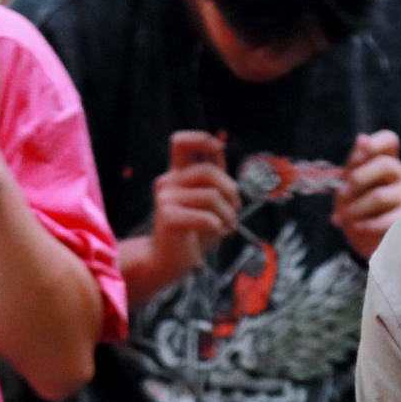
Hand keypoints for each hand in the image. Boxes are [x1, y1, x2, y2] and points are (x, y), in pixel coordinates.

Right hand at [138, 129, 241, 284]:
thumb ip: (212, 174)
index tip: (219, 150)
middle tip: (235, 209)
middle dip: (231, 189)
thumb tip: (219, 143)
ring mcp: (165, 199)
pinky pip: (205, 216)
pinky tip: (217, 232)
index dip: (202, 139)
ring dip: (228, 214)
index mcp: (177, 174)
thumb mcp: (207, 198)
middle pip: (208, 170)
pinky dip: (218, 226)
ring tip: (227, 226)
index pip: (181, 142)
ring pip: (211, 195)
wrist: (168, 261)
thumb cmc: (191, 231)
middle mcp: (168, 182)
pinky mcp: (168, 218)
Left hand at [330, 129, 400, 259]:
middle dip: (357, 181)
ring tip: (340, 220)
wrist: (367, 246)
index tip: (359, 153)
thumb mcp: (349, 187)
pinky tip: (356, 228)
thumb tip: (362, 139)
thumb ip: (355, 164)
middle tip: (340, 196)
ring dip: (354, 208)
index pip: (389, 141)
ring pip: (380, 195)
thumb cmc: (357, 212)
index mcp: (388, 162)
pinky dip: (366, 225)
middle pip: (384, 164)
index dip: (375, 143)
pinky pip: (387, 220)